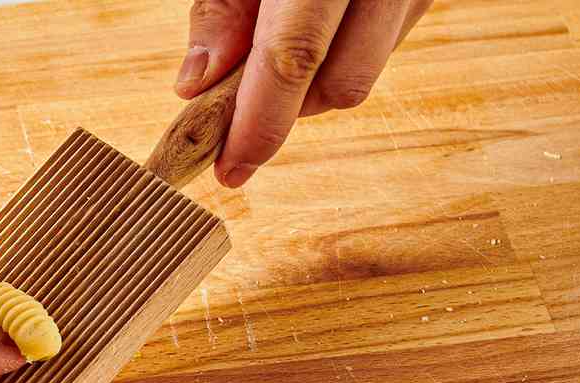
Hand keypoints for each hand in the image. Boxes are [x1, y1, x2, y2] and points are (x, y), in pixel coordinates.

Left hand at [174, 0, 432, 187]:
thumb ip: (221, 8)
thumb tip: (196, 87)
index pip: (294, 55)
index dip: (260, 123)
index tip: (229, 170)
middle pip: (342, 84)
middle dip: (289, 108)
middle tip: (243, 100)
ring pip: (365, 74)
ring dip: (315, 82)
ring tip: (280, 38)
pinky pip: (383, 49)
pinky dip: (342, 53)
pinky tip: (323, 22)